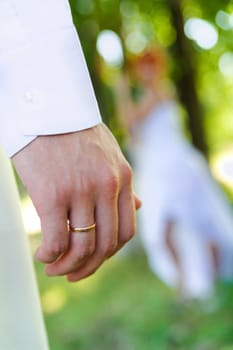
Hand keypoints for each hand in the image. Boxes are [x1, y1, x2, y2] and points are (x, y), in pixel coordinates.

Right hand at [13, 123, 140, 281]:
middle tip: (72, 274)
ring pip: (82, 247)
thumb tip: (139, 206)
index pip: (127, 230)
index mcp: (124, 177)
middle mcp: (108, 186)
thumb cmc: (74, 132)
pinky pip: (57, 240)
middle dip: (89, 267)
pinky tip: (42, 255)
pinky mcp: (53, 194)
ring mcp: (82, 191)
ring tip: (54, 268)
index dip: (110, 254)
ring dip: (68, 266)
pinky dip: (49, 255)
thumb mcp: (109, 154)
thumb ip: (125, 183)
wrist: (45, 106)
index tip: (94, 261)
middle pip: (106, 244)